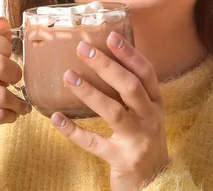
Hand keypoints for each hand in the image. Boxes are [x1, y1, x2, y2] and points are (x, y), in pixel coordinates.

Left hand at [51, 32, 169, 190]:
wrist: (156, 183)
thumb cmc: (144, 139)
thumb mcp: (145, 112)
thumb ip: (131, 91)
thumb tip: (103, 60)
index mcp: (156, 103)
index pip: (146, 72)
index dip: (129, 53)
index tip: (110, 35)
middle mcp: (150, 118)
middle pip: (130, 86)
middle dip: (106, 65)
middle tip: (82, 49)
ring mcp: (138, 139)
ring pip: (114, 111)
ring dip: (90, 92)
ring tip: (68, 76)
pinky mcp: (123, 159)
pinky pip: (94, 143)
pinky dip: (73, 131)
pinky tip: (56, 119)